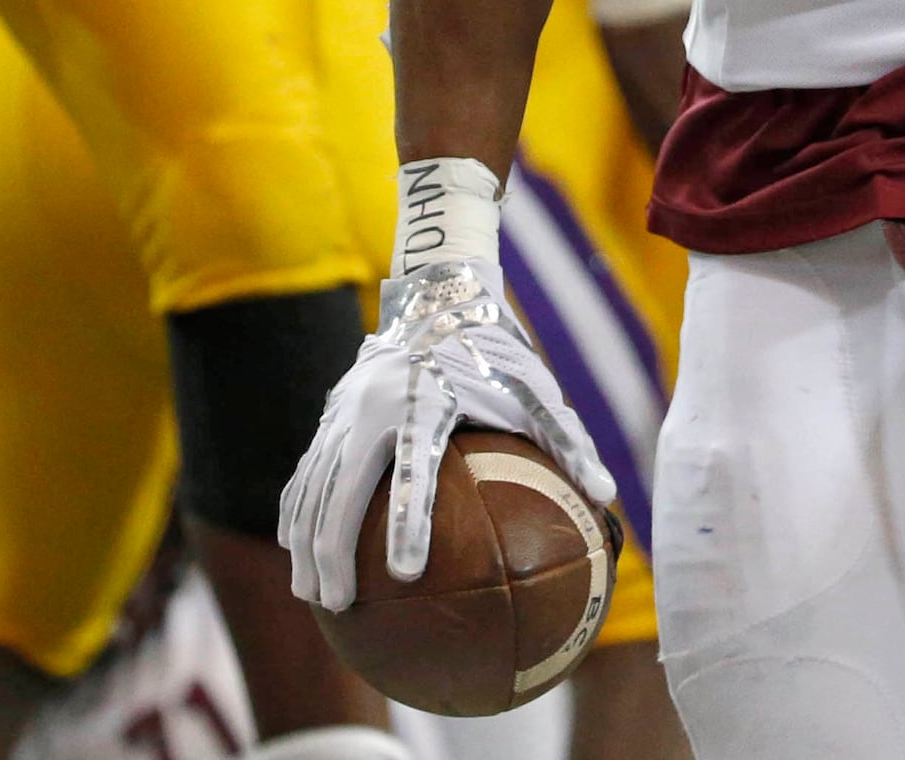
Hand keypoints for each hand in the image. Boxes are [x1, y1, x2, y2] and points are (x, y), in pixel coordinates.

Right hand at [280, 257, 615, 609]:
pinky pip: (304, 473)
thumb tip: (608, 493)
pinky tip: (297, 553)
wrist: (438, 298)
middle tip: (340, 605)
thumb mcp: (536, 389)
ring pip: (312, 487)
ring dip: (306, 544)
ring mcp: (343, 411)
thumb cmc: (495, 354)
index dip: (408, 524)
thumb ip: (568, 441)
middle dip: (333, 552)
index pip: (413, 473)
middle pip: (341, 490)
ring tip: (313, 596)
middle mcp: (374, 406)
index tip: (405, 575)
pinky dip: (296, 514)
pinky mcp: (329, 415)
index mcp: (426, 402)